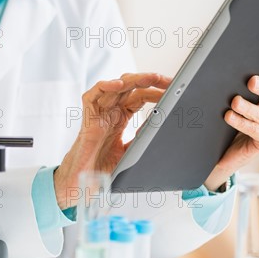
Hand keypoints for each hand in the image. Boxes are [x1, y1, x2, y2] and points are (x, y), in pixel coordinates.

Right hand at [54, 73, 171, 208]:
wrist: (86, 180)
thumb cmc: (103, 166)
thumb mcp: (131, 151)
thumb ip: (142, 136)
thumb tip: (160, 125)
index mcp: (121, 117)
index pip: (141, 96)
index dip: (156, 91)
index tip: (173, 90)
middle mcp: (110, 110)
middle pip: (131, 87)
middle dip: (150, 81)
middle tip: (168, 81)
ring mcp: (99, 111)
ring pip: (116, 86)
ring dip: (135, 80)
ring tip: (152, 78)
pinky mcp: (88, 115)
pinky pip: (93, 94)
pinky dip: (105, 86)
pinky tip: (119, 85)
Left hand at [205, 54, 258, 190]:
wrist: (229, 152)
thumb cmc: (235, 125)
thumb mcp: (241, 104)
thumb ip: (244, 90)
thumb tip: (233, 71)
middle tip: (251, 81)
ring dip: (249, 108)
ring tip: (235, 102)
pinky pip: (256, 131)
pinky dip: (242, 123)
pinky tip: (230, 117)